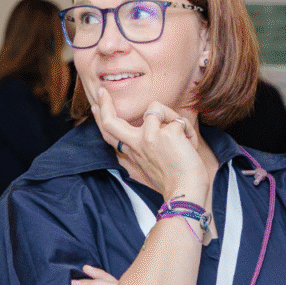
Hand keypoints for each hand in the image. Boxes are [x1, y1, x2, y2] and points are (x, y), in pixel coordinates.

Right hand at [91, 89, 207, 203]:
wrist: (186, 193)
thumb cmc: (175, 182)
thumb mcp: (151, 167)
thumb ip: (143, 151)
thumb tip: (142, 132)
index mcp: (134, 153)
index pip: (111, 134)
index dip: (101, 119)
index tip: (96, 106)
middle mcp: (136, 145)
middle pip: (111, 122)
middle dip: (105, 104)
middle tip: (102, 90)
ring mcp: (148, 137)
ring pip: (155, 109)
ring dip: (173, 118)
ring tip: (182, 139)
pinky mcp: (164, 134)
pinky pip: (177, 120)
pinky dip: (187, 131)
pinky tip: (189, 145)